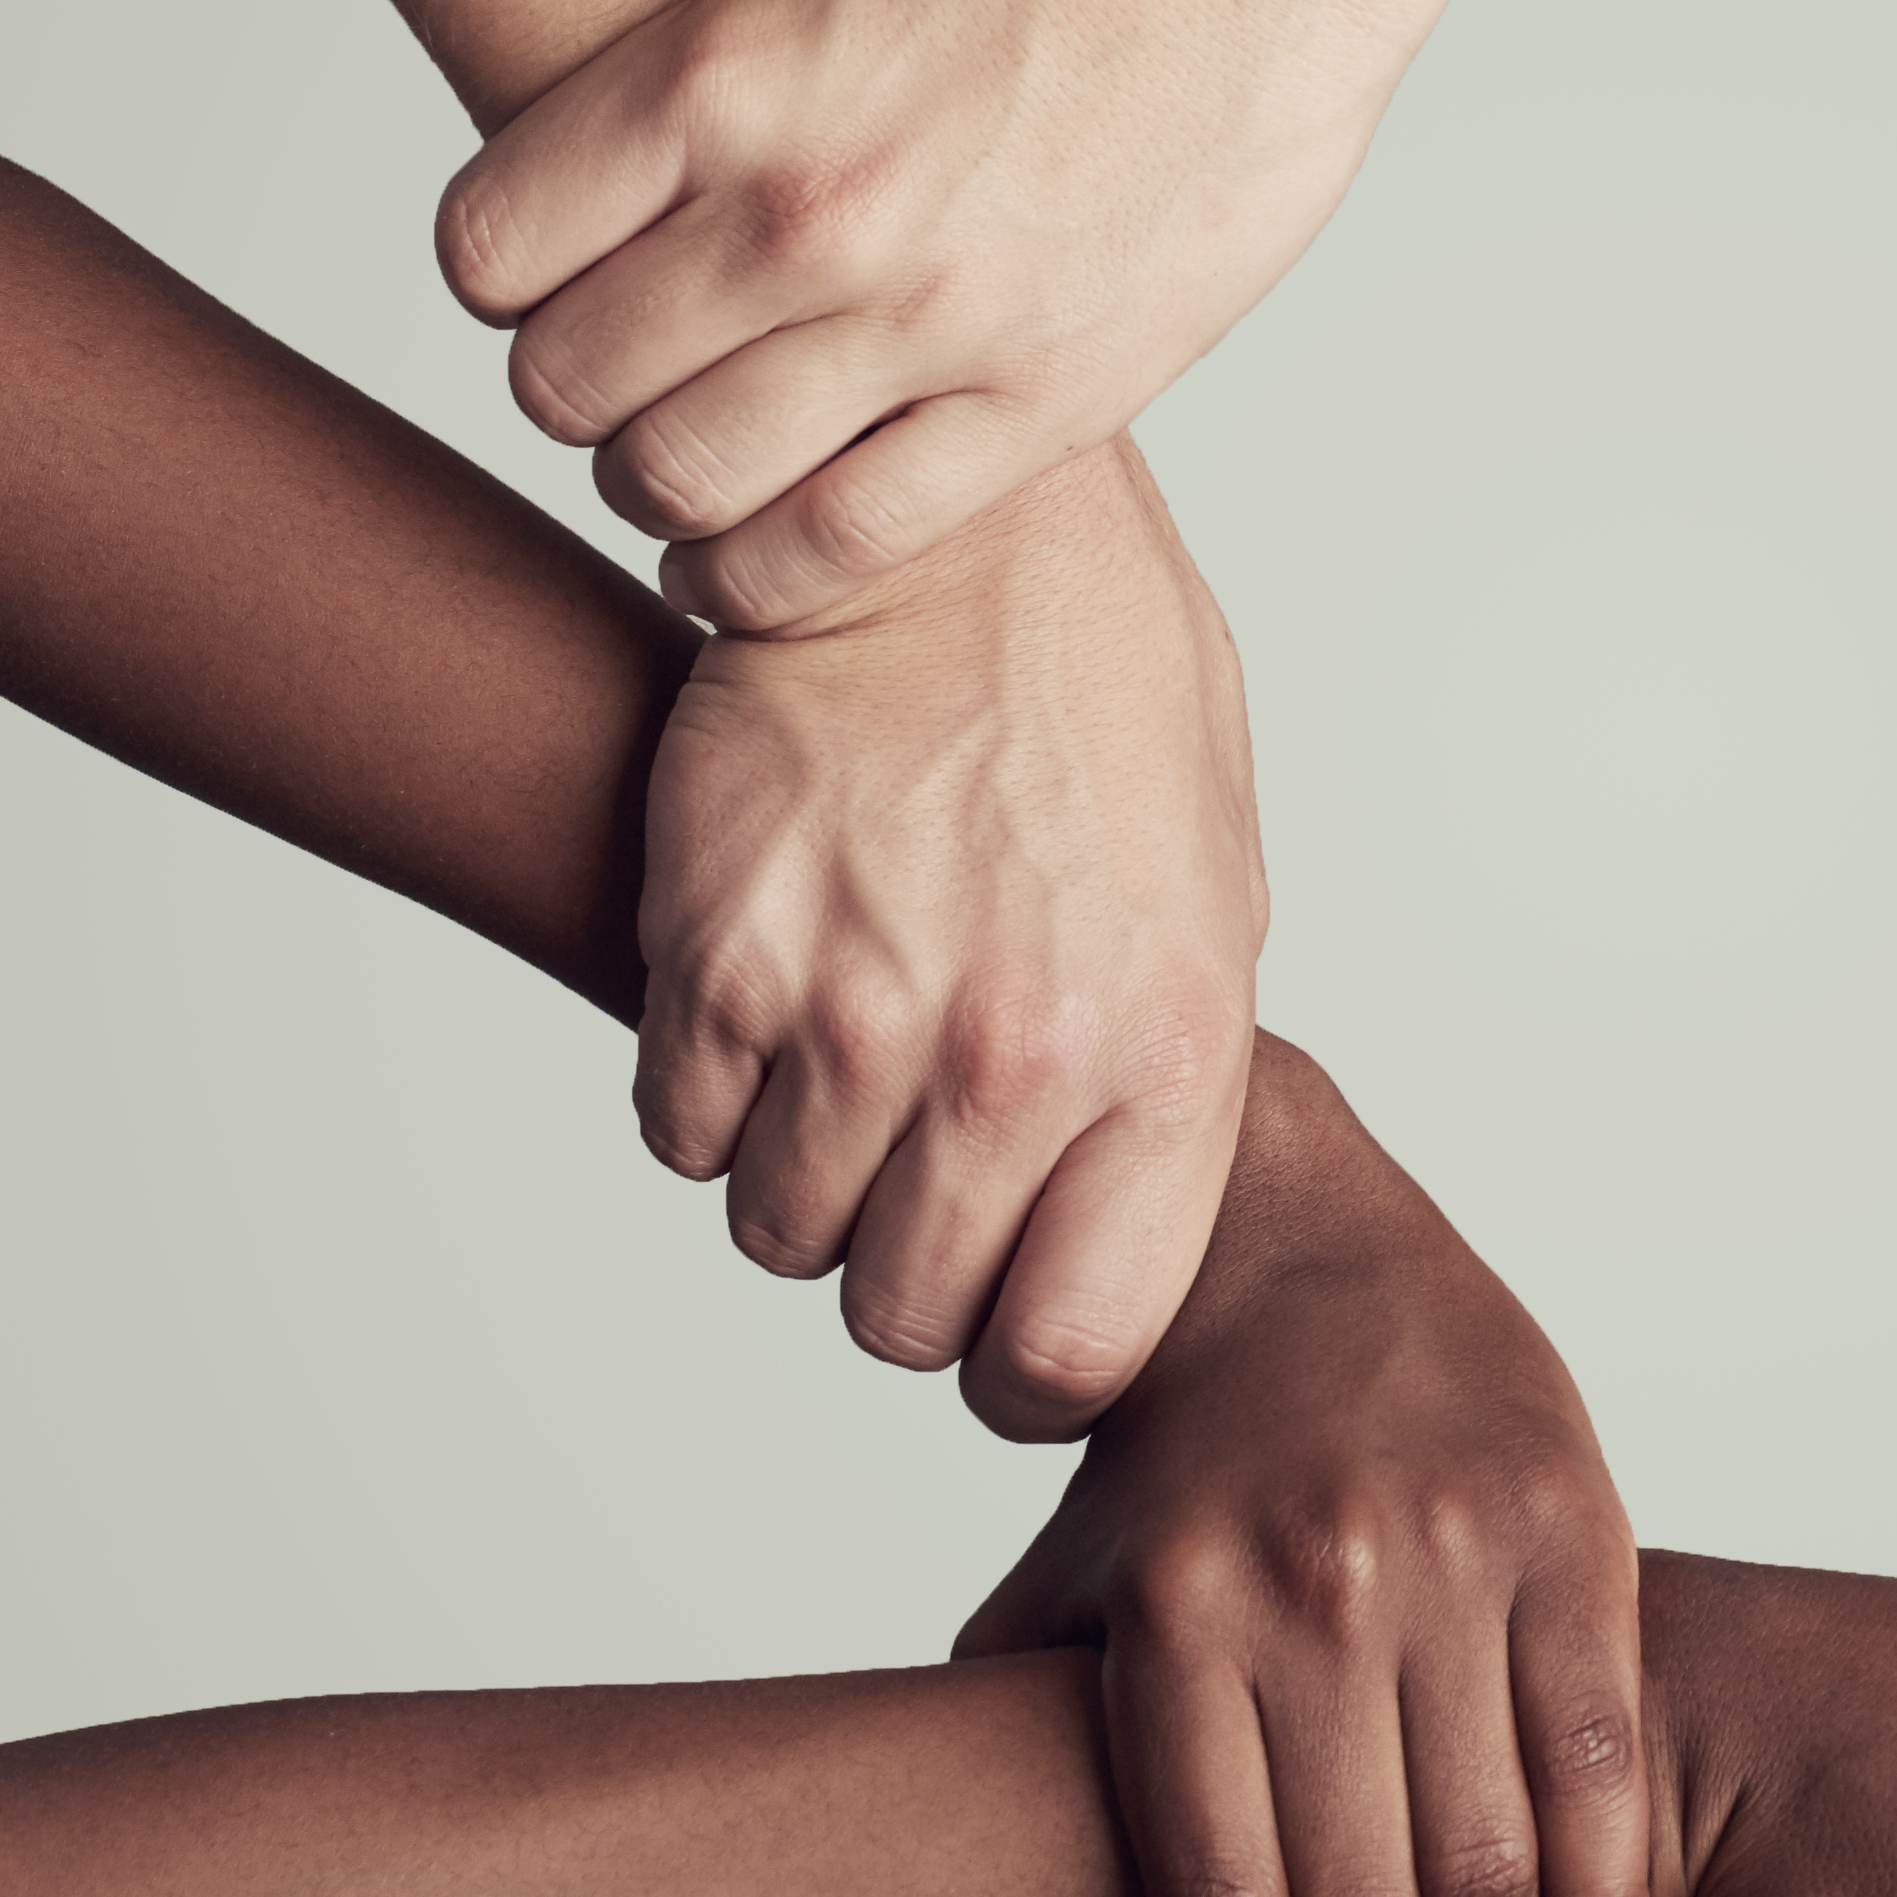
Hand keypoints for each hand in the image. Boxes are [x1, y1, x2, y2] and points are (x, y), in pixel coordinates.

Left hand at [438, 0, 1529, 630]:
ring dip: (666, 480)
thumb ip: (712, 1)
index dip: (507, 269)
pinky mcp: (1046, 399)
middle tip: (629, 367)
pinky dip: (774, 565)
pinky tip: (778, 532)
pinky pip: (844, 546)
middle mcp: (804, 213)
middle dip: (577, 382)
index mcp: (718, 74)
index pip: (487, 253)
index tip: (551, 268)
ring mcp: (929, 321)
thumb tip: (623, 65)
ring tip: (699, 453)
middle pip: (565, 386)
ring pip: (684, 483)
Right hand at [638, 436, 1261, 1431]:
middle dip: (910, 1276)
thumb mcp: (1212, 896)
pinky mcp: (717, 957)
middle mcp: (1013, 1059)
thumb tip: (1116, 1229)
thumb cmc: (1102, 699)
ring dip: (808, 1181)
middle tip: (922, 1180)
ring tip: (854, 1064)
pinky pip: (685, 1134)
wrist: (957, 533)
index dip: (1024, 1364)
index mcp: (1165, 1056)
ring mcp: (856, 1014)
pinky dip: (715, 1101)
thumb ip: (1165, 1081)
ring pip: (783, 1236)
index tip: (1008, 1322)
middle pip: (906, 1317)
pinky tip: (774, 1002)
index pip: (1070, 1351)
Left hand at [956, 1042, 1649, 1896]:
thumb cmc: (1187, 1456)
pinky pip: (1599, 1759)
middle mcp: (1314, 1585)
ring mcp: (1452, 1551)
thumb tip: (948, 1883)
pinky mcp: (1570, 1524)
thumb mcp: (1077, 1577)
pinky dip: (1602, 1882)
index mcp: (1180, 1616)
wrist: (1300, 1258)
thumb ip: (1020, 1726)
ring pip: (1492, 1863)